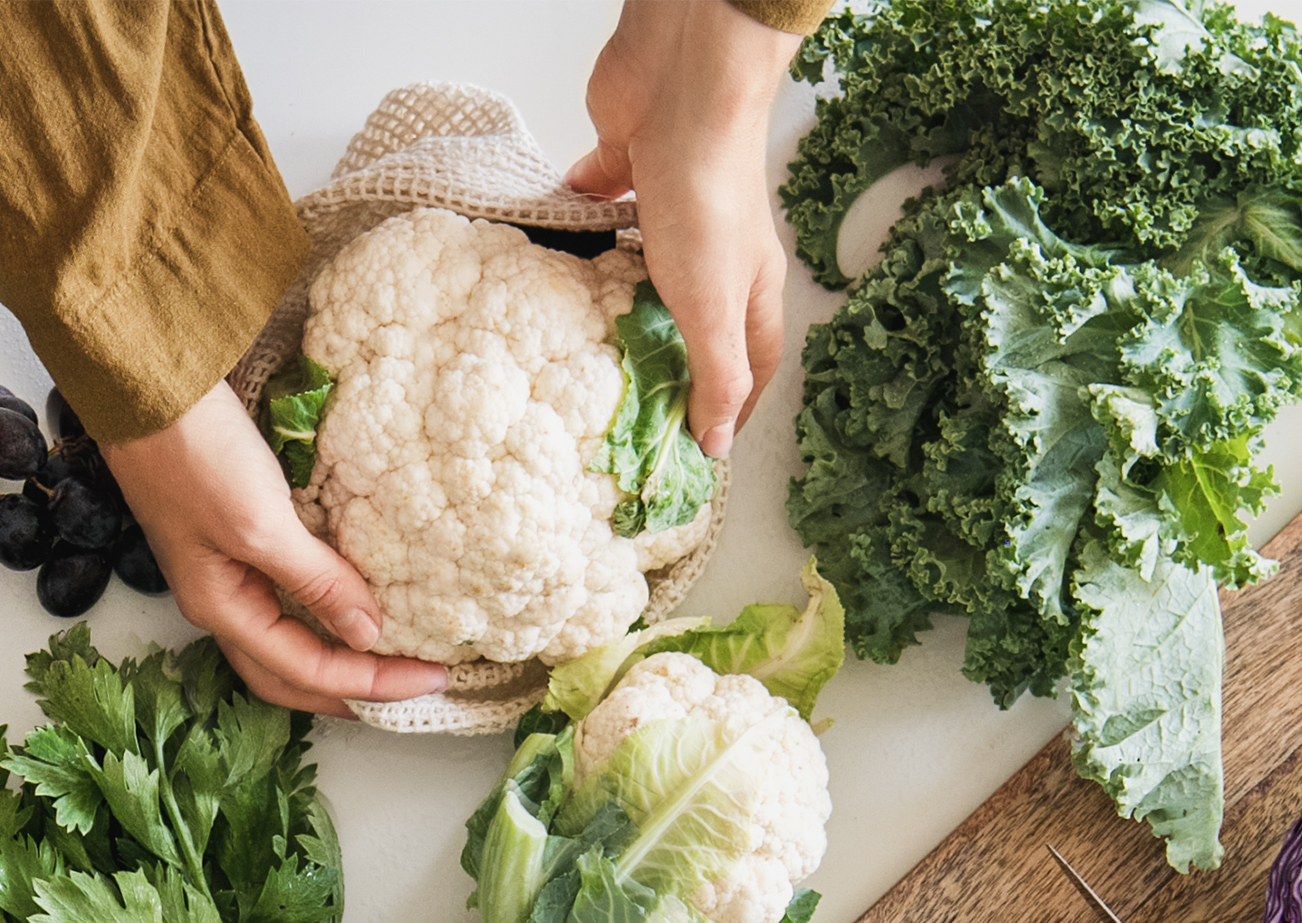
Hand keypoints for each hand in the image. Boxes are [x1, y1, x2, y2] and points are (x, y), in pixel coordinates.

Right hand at [96, 386, 444, 713]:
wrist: (146, 386)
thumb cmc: (193, 454)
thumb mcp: (261, 524)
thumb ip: (315, 581)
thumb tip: (366, 634)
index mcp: (222, 608)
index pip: (306, 671)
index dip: (371, 682)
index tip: (433, 675)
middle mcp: (221, 600)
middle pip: (289, 672)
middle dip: (350, 688)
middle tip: (412, 685)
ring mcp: (224, 568)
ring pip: (287, 635)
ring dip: (335, 651)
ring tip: (388, 652)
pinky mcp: (234, 534)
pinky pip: (286, 590)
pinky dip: (323, 605)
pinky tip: (353, 594)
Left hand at [569, 1, 799, 454]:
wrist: (680, 89)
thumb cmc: (708, 195)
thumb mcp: (714, 306)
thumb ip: (715, 374)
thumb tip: (716, 445)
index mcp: (749, 288)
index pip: (751, 366)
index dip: (730, 410)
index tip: (695, 453)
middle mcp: (717, 254)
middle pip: (695, 323)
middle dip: (666, 366)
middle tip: (620, 412)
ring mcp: (672, 212)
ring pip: (644, 273)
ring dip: (617, 306)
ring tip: (576, 349)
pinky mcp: (630, 173)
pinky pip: (603, 214)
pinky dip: (582, 236)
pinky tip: (550, 259)